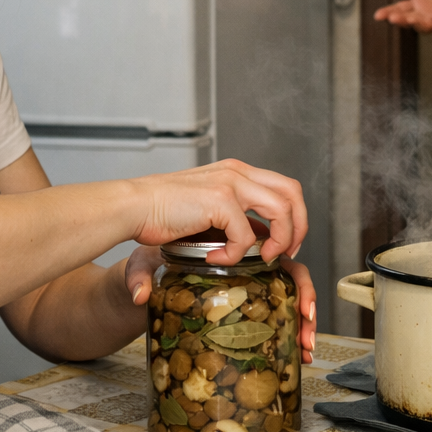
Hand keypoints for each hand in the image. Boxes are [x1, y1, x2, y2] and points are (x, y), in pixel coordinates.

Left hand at [126, 249, 317, 364]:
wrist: (145, 266)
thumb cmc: (151, 257)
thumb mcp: (144, 261)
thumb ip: (139, 274)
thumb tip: (140, 294)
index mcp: (230, 236)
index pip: (273, 240)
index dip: (285, 262)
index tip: (281, 287)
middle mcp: (245, 254)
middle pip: (292, 268)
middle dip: (307, 296)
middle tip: (305, 326)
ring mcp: (249, 275)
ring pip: (292, 289)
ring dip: (305, 316)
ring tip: (304, 347)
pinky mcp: (248, 293)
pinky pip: (280, 304)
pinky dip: (292, 325)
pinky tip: (294, 348)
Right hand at [130, 159, 306, 265]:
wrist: (133, 206)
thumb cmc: (161, 211)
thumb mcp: (206, 209)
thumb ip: (232, 218)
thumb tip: (256, 238)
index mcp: (236, 172)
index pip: (284, 187)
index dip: (294, 217)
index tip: (285, 244)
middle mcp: (237, 172)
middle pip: (292, 193)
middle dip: (298, 228)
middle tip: (286, 254)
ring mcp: (230, 183)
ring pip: (281, 211)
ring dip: (278, 241)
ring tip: (260, 259)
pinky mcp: (220, 200)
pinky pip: (246, 235)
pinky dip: (236, 254)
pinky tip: (215, 258)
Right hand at [374, 0, 431, 38]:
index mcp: (415, 7)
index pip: (399, 10)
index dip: (388, 12)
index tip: (378, 15)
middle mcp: (423, 16)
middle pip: (409, 19)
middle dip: (400, 19)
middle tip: (391, 19)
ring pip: (424, 24)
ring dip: (416, 22)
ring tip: (407, 19)